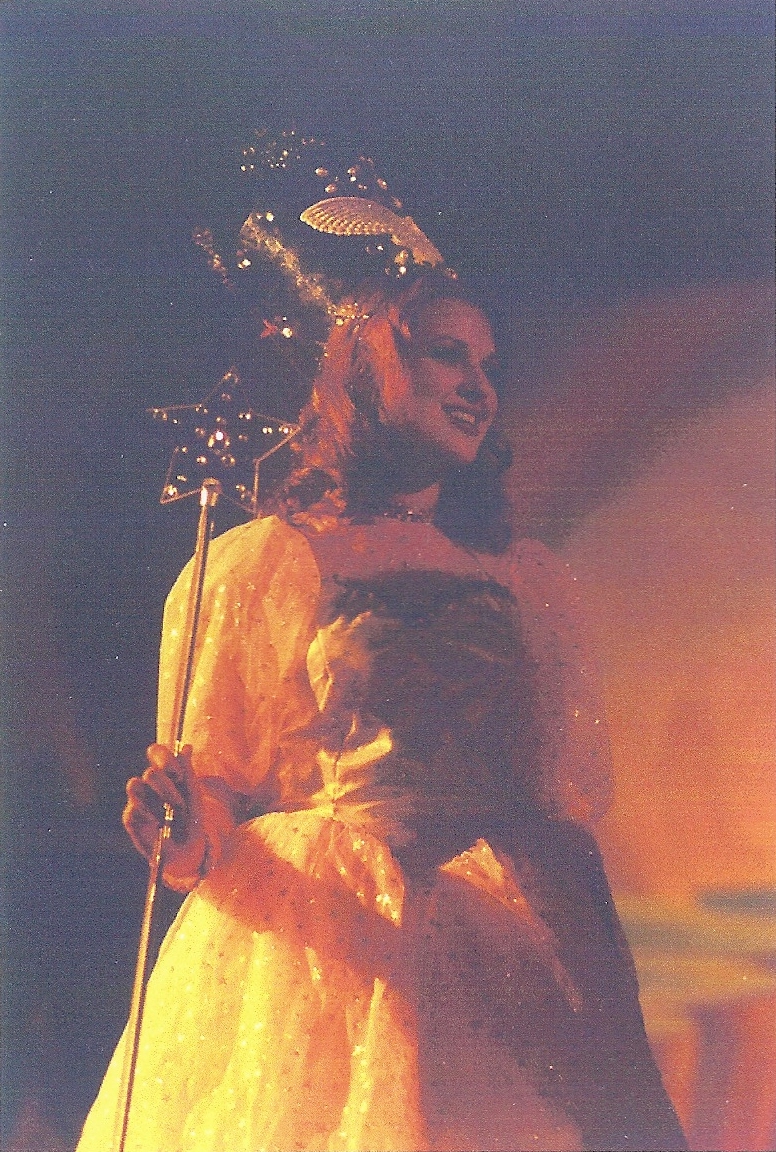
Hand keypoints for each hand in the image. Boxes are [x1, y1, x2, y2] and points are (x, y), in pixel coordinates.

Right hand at [123, 744, 207, 887]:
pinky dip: (147, 815)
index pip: (155, 753)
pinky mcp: (130, 817)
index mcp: (165, 774)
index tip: (177, 775)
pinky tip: (157, 824)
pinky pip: (132, 808)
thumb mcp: (193, 795)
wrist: (186, 849)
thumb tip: (186, 746)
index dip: (164, 759)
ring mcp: (138, 800)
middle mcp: (149, 784)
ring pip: (134, 785)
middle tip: (178, 804)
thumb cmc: (191, 819)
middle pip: (149, 772)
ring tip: (167, 816)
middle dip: (166, 788)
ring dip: (156, 801)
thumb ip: (188, 771)